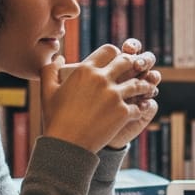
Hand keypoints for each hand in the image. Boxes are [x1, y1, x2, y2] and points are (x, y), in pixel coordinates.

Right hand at [40, 42, 158, 152]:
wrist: (66, 145)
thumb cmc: (55, 118)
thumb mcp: (47, 91)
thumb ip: (50, 70)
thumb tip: (59, 58)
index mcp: (85, 70)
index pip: (109, 50)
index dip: (116, 54)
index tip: (118, 61)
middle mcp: (102, 79)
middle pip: (127, 62)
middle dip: (133, 65)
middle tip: (137, 71)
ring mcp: (114, 96)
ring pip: (138, 84)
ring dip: (143, 85)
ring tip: (146, 88)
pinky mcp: (123, 112)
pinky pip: (139, 106)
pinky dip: (141, 107)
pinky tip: (141, 108)